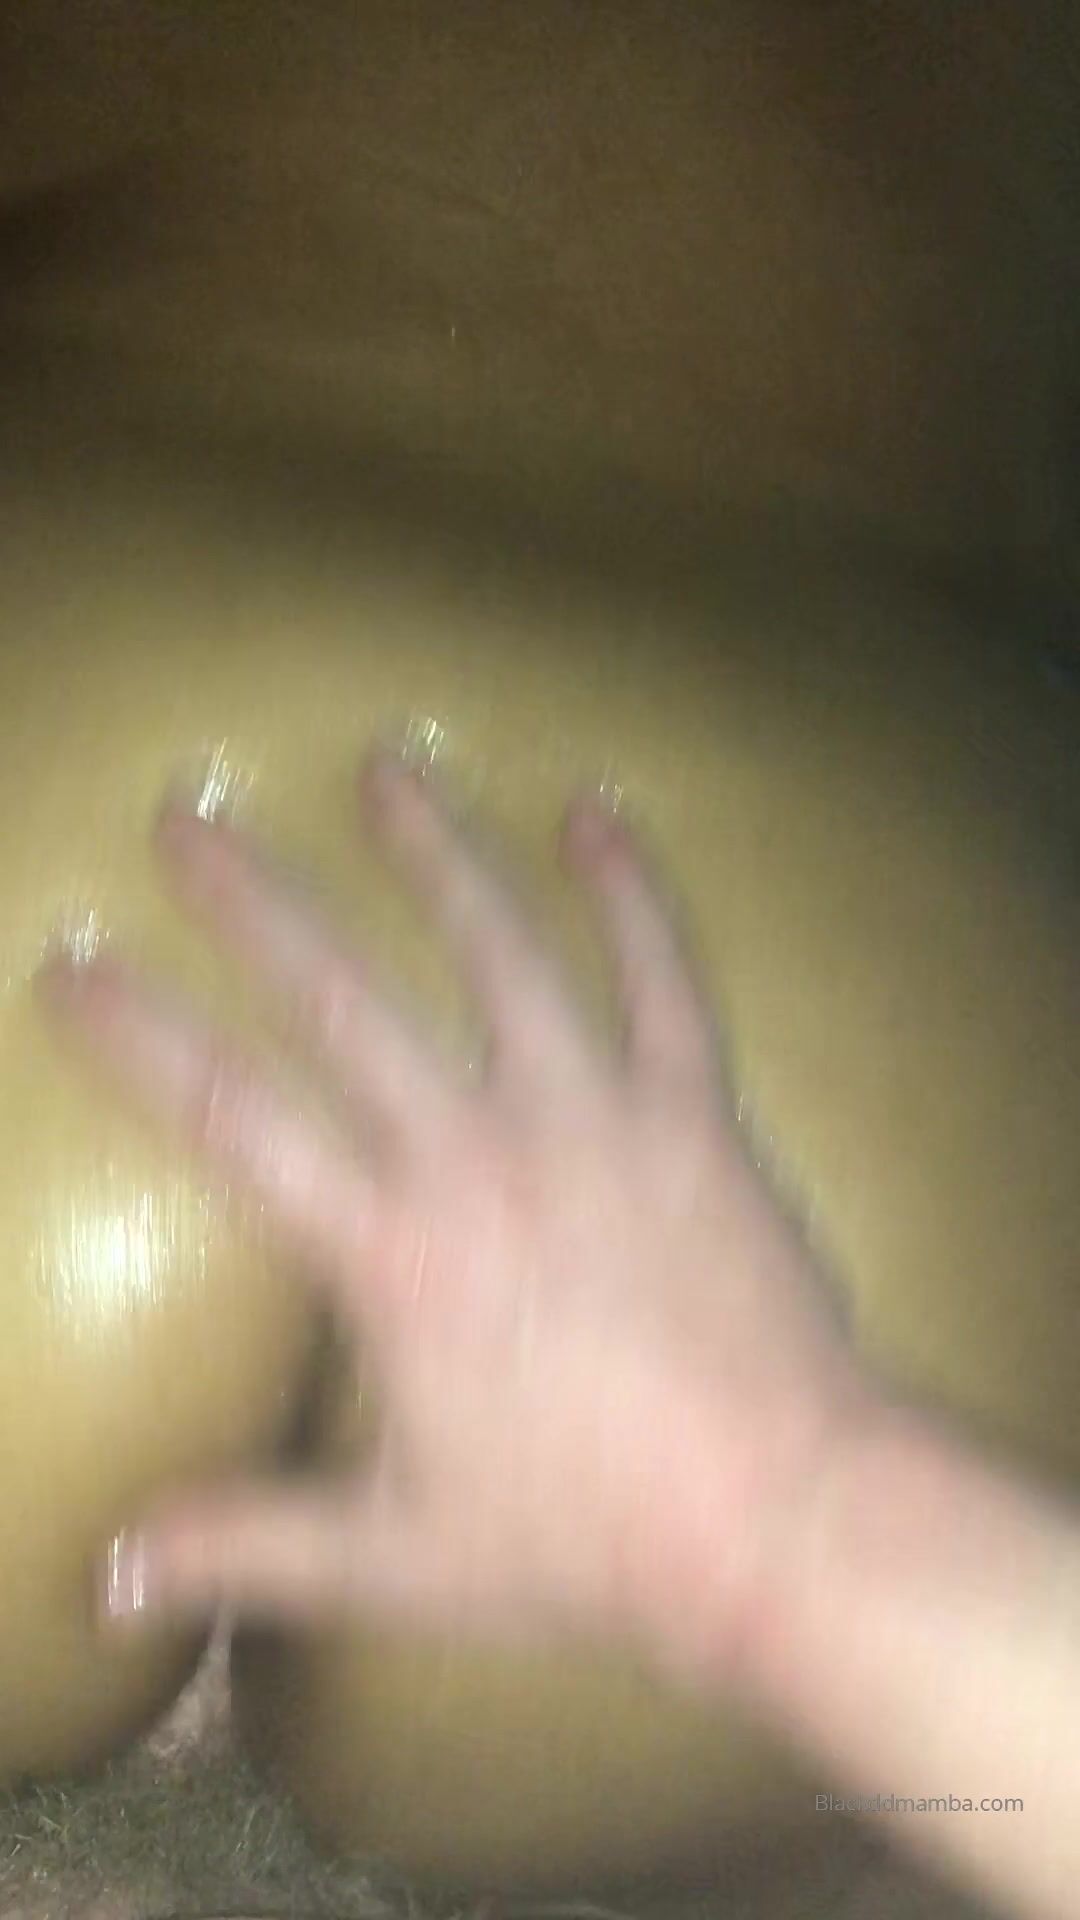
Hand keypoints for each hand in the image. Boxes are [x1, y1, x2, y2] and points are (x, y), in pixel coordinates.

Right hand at [39, 749, 874, 1681]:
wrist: (777, 1516)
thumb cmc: (584, 1540)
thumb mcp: (396, 1556)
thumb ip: (247, 1544)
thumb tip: (106, 1576)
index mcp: (391, 1250)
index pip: (232, 1114)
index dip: (139, 1032)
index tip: (69, 960)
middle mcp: (479, 1154)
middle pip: (343, 995)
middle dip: (255, 897)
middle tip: (190, 810)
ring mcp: (593, 1117)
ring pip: (500, 950)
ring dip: (437, 851)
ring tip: (388, 765)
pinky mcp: (693, 1112)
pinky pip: (664, 977)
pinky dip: (633, 892)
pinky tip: (598, 814)